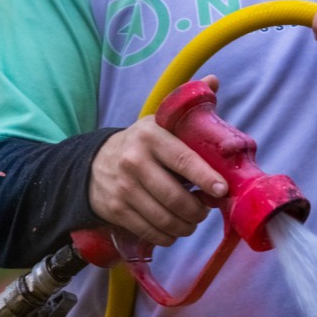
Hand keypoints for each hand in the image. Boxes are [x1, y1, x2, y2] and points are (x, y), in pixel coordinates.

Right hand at [89, 75, 229, 245]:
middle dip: (198, 210)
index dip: (205, 178)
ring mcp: (123, 188)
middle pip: (175, 197)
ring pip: (164, 219)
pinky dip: (167, 236)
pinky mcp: (116, 209)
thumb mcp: (160, 121)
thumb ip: (187, 103)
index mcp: (150, 136)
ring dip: (186, 226)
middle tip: (205, 210)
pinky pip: (150, 231)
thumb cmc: (142, 143)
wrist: (95, 161)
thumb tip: (214, 80)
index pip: (183, 160)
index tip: (221, 190)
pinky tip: (174, 230)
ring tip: (192, 221)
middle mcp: (134, 161)